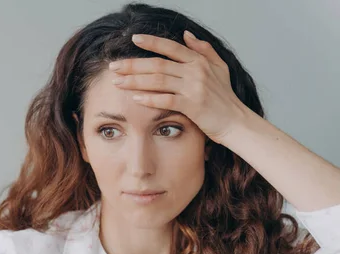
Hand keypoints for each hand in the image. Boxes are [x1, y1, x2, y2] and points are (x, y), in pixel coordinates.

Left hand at [110, 30, 248, 143]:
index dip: (152, 42)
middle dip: (133, 65)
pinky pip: (165, 100)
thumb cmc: (225, 98)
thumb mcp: (219, 68)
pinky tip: (135, 99)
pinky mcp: (192, 105)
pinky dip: (149, 99)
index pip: (171, 47)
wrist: (236, 122)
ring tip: (117, 82)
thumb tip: (187, 34)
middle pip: (158, 64)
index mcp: (199, 61)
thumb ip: (203, 50)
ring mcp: (194, 88)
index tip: (134, 38)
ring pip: (158, 80)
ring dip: (135, 81)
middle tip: (114, 66)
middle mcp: (195, 71)